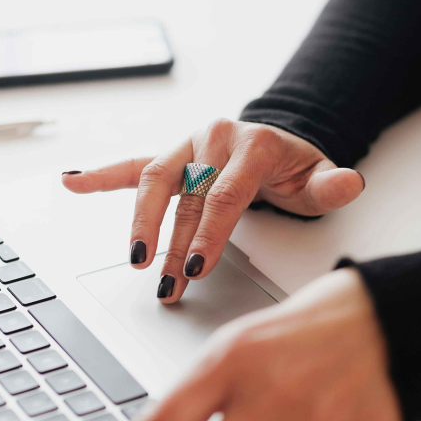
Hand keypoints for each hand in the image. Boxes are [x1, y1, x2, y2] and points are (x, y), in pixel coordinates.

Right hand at [62, 119, 364, 301]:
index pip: (222, 194)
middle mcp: (214, 139)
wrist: (278, 144)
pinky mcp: (171, 156)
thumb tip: (348, 182)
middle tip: (166, 282)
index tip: (194, 269)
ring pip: (155, 182)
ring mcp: (188, 146)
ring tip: (135, 260)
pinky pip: (133, 165)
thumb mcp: (319, 178)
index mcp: (251, 144)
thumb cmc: (295, 169)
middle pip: (185, 195)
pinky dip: (102, 175)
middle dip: (173, 243)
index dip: (207, 234)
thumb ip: (332, 184)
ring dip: (140, 223)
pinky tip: (72, 182)